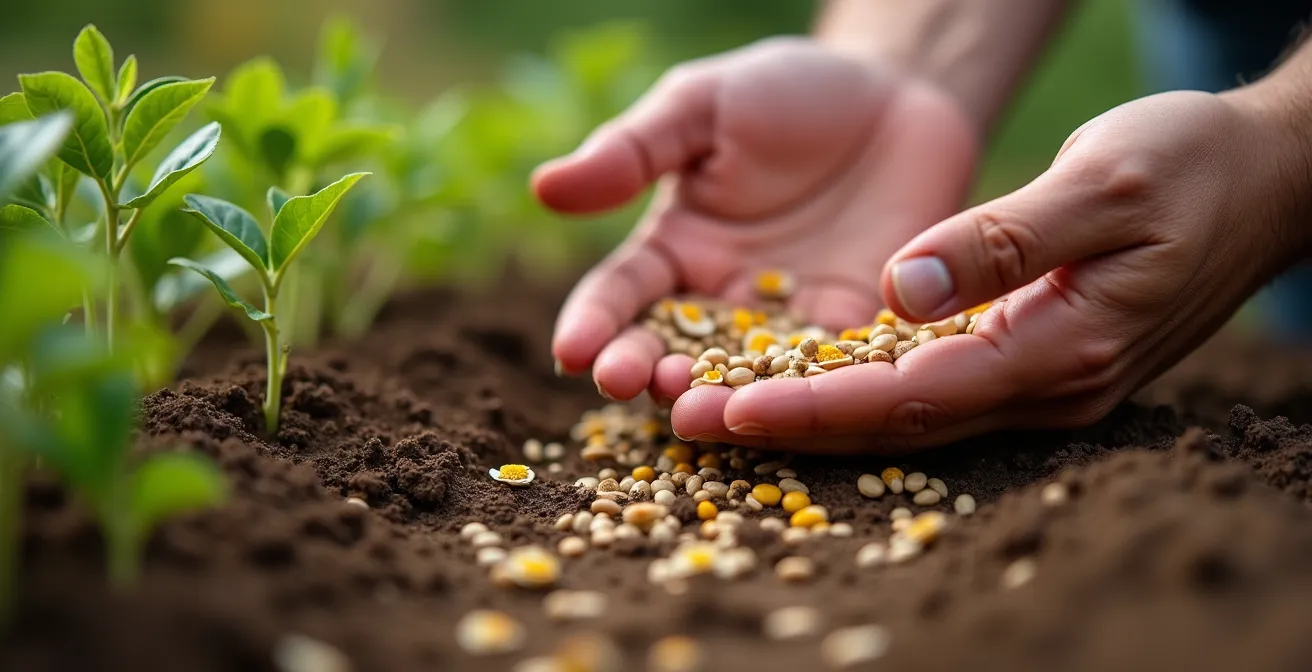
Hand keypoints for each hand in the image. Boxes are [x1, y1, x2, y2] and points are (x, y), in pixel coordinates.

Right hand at [533, 37, 978, 405]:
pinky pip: (824, 368)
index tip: (572, 350)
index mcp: (673, 249)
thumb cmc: (787, 92)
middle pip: (670, 348)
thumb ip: (633, 150)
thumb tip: (544, 187)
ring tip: (689, 410)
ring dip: (712, 396)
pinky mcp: (852, 328)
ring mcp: (786, 320)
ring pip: (741, 373)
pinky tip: (787, 405)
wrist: (896, 98)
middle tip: (623, 382)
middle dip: (642, 369)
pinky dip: (801, 392)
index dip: (594, 323)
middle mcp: (721, 298)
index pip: (620, 295)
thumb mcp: (703, 106)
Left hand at [703, 89, 1311, 451]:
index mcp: (1061, 350)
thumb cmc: (1192, 163)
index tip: (730, 406)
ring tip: (718, 409)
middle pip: (899, 422)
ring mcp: (1041, 379)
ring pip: (909, 413)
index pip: (916, 396)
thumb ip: (1004, 240)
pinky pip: (932, 386)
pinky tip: (797, 378)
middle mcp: (1047, 385)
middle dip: (794, 425)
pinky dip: (860, 385)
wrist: (1265, 178)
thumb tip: (901, 292)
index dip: (817, 405)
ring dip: (816, 413)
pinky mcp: (1030, 357)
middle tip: (693, 425)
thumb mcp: (1106, 181)